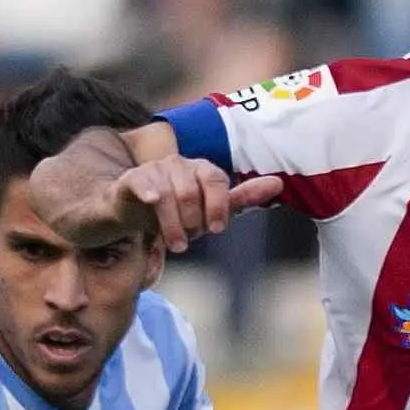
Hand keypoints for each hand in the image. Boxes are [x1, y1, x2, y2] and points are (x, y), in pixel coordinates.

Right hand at [107, 158, 281, 254]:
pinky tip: (153, 201)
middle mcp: (178, 164)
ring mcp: (153, 170)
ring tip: (176, 244)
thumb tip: (279, 183)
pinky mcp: (131, 180)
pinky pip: (141, 181)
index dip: (217, 206)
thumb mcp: (211, 209)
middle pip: (191, 192)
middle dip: (193, 221)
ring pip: (168, 196)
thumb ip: (242, 198)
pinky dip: (148, 191)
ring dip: (173, 226)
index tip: (216, 229)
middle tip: (191, 238)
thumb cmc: (177, 212)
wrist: (131, 213)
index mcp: (201, 169)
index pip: (215, 180)